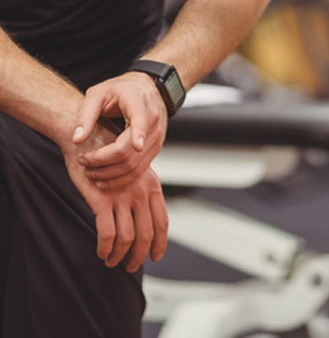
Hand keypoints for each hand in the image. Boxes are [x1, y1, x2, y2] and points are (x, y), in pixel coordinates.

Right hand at [63, 122, 168, 271]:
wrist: (89, 137)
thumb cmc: (108, 158)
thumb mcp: (133, 172)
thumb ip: (140, 193)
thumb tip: (143, 221)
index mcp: (151, 185)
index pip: (162, 220)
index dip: (160, 242)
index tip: (156, 257)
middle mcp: (140, 190)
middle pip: (146, 233)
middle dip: (139, 255)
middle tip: (130, 267)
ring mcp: (122, 195)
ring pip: (127, 237)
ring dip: (119, 255)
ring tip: (111, 262)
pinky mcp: (103, 198)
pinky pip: (107, 232)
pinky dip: (105, 247)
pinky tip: (101, 252)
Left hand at [72, 72, 167, 188]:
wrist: (144, 88)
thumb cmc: (122, 89)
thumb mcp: (98, 94)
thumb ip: (85, 116)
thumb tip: (77, 139)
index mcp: (139, 104)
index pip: (141, 121)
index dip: (139, 135)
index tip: (137, 146)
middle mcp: (152, 122)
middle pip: (130, 151)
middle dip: (103, 163)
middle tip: (83, 161)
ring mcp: (156, 137)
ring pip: (135, 165)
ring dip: (111, 175)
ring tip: (90, 172)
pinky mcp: (154, 148)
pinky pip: (140, 169)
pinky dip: (122, 178)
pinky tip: (105, 178)